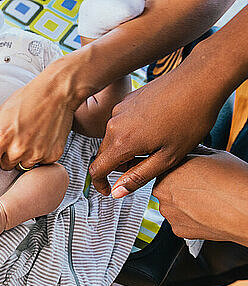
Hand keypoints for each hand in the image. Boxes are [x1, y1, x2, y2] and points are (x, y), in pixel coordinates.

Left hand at [0, 58, 80, 185]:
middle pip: (5, 166)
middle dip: (7, 156)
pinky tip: (43, 138)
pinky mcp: (52, 156)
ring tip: (31, 137)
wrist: (56, 93)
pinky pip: (40, 163)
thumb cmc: (26, 99)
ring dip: (24, 156)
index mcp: (2, 137)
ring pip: (23, 165)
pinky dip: (40, 154)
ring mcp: (36, 154)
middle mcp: (18, 149)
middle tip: (17, 138)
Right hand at [89, 54, 227, 197]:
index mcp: (122, 142)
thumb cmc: (190, 119)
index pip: (97, 169)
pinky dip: (130, 132)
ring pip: (112, 138)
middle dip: (116, 166)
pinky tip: (153, 129)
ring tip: (153, 146)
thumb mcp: (167, 158)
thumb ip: (138, 176)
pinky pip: (120, 123)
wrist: (199, 81)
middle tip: (140, 168)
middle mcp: (114, 125)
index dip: (101, 184)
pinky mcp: (126, 100)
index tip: (109, 190)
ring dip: (124, 148)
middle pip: (103, 154)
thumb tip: (116, 192)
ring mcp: (119, 110)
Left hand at [152, 147, 247, 245]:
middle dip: (179, 186)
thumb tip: (190, 150)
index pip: (165, 168)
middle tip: (200, 185)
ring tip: (206, 199)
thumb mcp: (213, 155)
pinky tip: (206, 211)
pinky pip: (180, 220)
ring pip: (172, 205)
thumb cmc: (234, 182)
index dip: (180, 169)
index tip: (190, 171)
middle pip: (166, 187)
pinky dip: (190, 217)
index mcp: (166, 172)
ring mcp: (170, 214)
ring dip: (183, 202)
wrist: (246, 210)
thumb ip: (193, 153)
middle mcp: (162, 194)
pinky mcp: (178, 230)